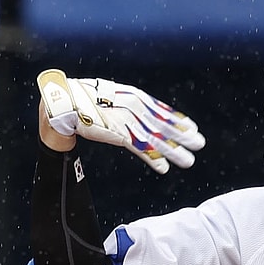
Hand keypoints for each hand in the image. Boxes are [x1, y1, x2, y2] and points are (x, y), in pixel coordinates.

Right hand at [36, 68, 205, 173]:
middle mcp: (133, 106)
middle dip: (182, 135)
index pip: (160, 110)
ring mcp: (126, 119)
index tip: (193, 128)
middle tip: (200, 144)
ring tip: (188, 161)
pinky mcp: (117, 132)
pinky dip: (152, 158)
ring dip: (173, 151)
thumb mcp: (111, 98)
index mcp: (133, 96)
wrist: (63, 102)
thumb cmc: (85, 100)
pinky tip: (163, 168)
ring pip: (155, 138)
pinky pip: (139, 148)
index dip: (177, 120)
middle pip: (163, 124)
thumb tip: (133, 114)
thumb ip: (125, 106)